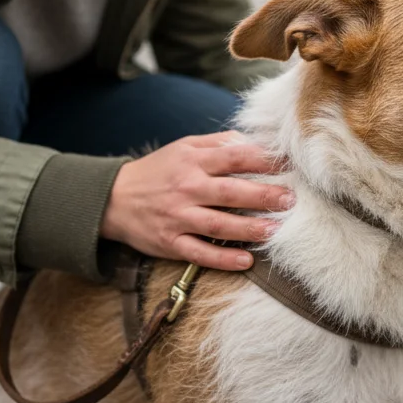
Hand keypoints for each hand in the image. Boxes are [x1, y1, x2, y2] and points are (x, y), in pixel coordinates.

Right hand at [100, 131, 292, 270]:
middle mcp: (187, 188)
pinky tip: (245, 260)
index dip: (263, 160)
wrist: (113, 199)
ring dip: (249, 229)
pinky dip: (223, 258)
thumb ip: (217, 143)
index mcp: (192, 161)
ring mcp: (178, 217)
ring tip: (275, 231)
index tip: (288, 165)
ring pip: (219, 224)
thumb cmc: (157, 171)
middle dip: (263, 196)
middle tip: (290, 200)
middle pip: (231, 192)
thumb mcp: (183, 147)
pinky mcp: (170, 242)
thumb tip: (253, 142)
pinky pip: (200, 252)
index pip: (234, 157)